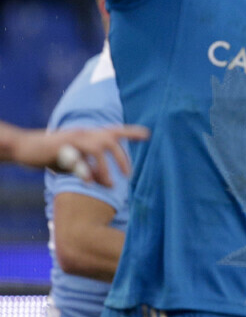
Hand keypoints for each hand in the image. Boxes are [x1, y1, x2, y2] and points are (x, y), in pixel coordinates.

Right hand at [13, 125, 149, 186]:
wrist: (27, 147)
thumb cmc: (57, 155)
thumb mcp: (79, 164)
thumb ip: (95, 172)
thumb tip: (112, 185)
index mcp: (91, 134)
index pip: (116, 130)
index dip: (131, 131)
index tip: (148, 135)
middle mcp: (84, 133)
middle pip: (110, 140)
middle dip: (122, 158)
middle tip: (129, 175)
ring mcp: (72, 139)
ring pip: (97, 149)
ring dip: (105, 167)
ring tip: (111, 185)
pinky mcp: (60, 147)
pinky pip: (76, 160)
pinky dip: (84, 172)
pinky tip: (88, 184)